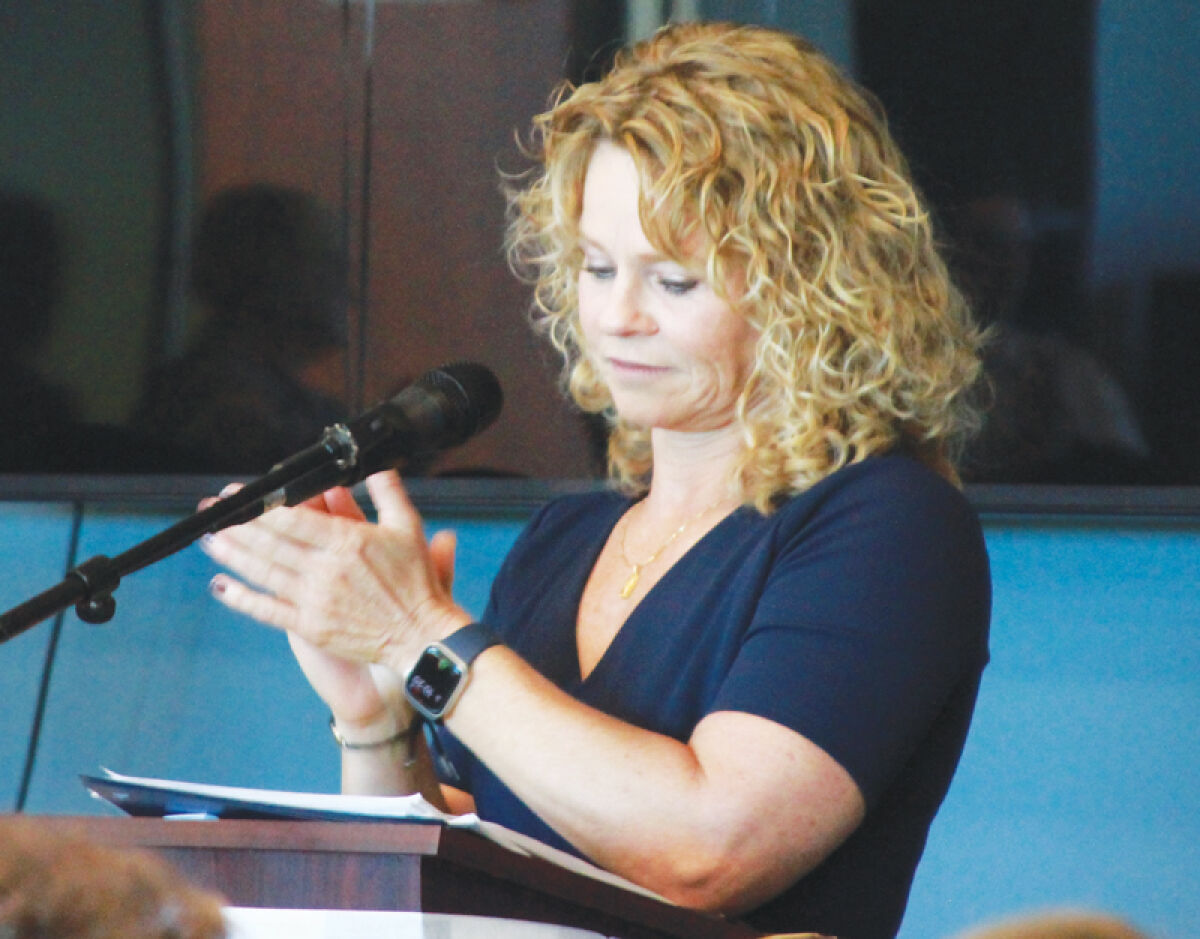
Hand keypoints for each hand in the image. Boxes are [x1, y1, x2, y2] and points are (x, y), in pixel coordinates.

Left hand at [201, 472, 469, 719]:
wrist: (420, 635)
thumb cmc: (416, 583)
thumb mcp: (409, 527)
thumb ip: (388, 492)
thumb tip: (376, 465)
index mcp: (348, 542)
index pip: (292, 519)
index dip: (259, 505)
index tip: (237, 494)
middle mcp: (327, 571)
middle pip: (270, 544)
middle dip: (236, 525)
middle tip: (211, 512)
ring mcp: (316, 600)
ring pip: (264, 573)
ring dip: (232, 555)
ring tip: (209, 539)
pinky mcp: (312, 627)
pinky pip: (268, 610)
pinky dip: (242, 598)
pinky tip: (221, 586)